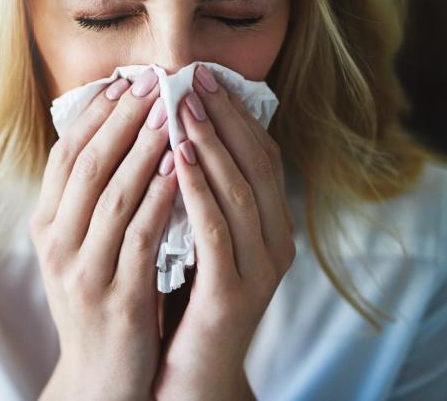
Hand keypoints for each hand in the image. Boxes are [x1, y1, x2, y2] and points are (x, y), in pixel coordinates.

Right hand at [31, 69, 177, 400]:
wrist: (99, 378)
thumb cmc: (97, 300)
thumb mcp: (77, 249)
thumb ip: (86, 201)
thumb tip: (112, 136)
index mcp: (45, 227)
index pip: (64, 157)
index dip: (93, 117)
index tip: (122, 83)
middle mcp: (56, 245)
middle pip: (87, 167)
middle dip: (121, 121)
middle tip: (151, 84)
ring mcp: (84, 272)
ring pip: (113, 196)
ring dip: (143, 150)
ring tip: (170, 114)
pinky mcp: (117, 297)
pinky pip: (140, 237)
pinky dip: (159, 198)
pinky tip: (178, 170)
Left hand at [151, 64, 295, 399]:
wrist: (193, 375)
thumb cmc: (187, 299)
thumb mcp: (197, 239)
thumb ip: (197, 193)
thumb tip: (171, 131)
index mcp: (269, 225)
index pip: (260, 154)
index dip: (233, 112)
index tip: (201, 75)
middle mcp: (275, 241)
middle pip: (256, 162)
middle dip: (224, 116)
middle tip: (193, 77)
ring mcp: (259, 268)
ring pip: (241, 190)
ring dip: (212, 143)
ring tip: (182, 106)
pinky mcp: (235, 293)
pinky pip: (217, 230)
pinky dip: (199, 189)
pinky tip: (177, 158)